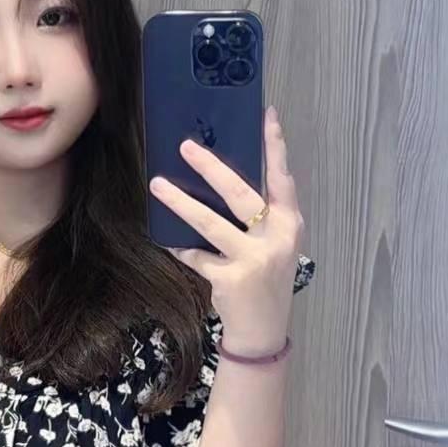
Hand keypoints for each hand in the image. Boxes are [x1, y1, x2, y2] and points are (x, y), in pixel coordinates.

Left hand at [149, 105, 305, 354]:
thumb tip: (222, 179)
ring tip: (157, 185)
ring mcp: (253, 259)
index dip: (275, 146)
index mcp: (290, 224)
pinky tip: (167, 240)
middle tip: (185, 147)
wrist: (265, 331)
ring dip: (180, 202)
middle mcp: (276, 238)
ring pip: (210, 222)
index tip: (266, 115)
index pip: (282, 178)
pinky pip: (195, 255)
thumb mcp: (275, 245)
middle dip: (210, 167)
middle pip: (240, 193)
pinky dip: (180, 247)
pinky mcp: (230, 278)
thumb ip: (260, 218)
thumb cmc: (267, 280)